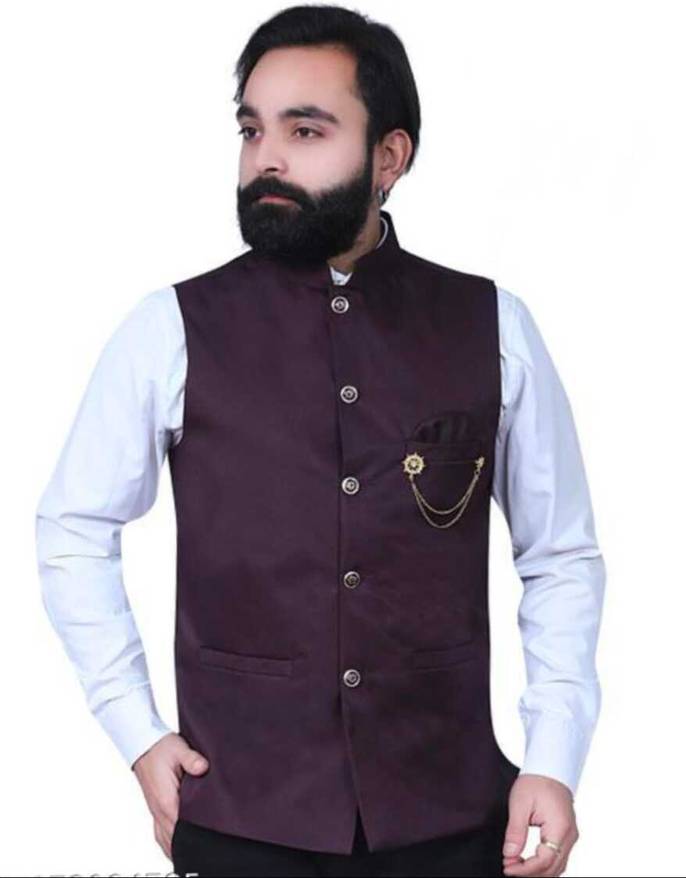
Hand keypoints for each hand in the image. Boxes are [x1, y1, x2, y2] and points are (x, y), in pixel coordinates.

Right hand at [132, 732, 209, 860]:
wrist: (143, 744)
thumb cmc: (161, 747)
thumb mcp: (179, 749)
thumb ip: (192, 759)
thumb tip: (203, 768)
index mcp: (166, 800)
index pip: (179, 828)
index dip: (193, 837)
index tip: (206, 843)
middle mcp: (159, 810)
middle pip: (173, 840)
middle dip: (187, 847)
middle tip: (205, 853)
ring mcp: (156, 811)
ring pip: (165, 840)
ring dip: (177, 848)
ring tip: (193, 856)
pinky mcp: (156, 808)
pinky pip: (160, 833)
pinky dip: (168, 844)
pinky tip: (177, 848)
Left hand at [501, 773, 577, 876]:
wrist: (550, 768)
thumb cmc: (536, 782)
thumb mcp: (520, 804)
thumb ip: (515, 831)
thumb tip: (509, 854)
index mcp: (560, 827)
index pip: (545, 860)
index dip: (525, 869)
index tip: (508, 868)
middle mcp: (570, 835)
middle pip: (553, 867)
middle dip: (530, 873)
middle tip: (509, 868)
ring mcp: (570, 836)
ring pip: (557, 866)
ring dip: (538, 871)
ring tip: (516, 866)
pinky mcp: (567, 835)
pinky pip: (558, 858)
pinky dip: (544, 865)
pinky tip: (528, 862)